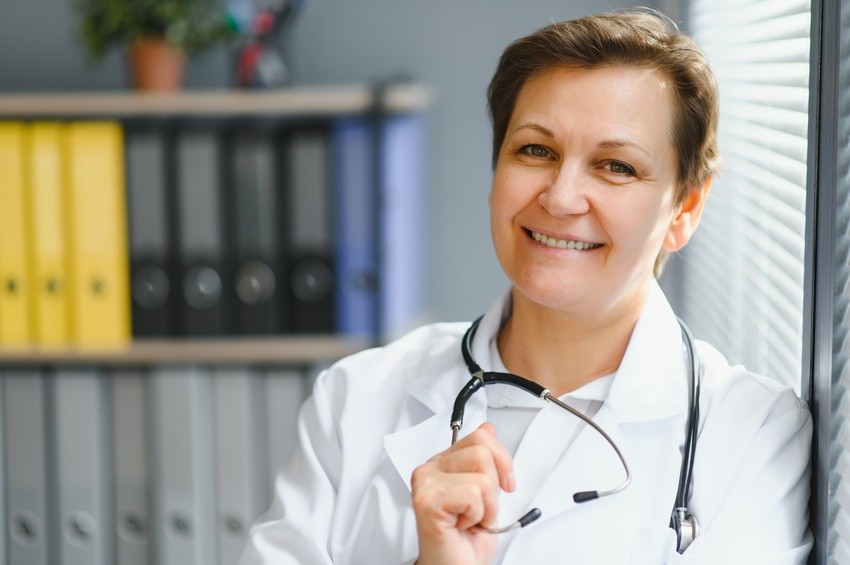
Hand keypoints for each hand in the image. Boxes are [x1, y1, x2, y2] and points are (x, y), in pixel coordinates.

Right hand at [411, 423, 515, 564]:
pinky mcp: (427, 501)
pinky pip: (472, 494)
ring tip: (471, 519)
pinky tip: (462, 525)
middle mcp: (430, 469)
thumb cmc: (466, 540)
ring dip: (486, 505)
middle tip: (481, 509)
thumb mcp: (486, 494)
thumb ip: (485, 460)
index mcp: (442, 462)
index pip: (480, 436)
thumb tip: (488, 428)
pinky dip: (477, 515)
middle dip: (494, 486)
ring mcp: (425, 484)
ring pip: (481, 475)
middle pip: (482, 450)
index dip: (502, 461)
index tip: (504, 484)